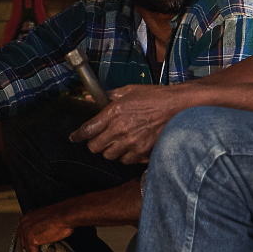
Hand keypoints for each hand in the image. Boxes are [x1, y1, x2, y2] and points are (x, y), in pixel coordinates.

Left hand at [17, 205, 75, 251]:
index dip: (29, 244)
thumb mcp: (47, 220)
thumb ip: (42, 227)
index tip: (35, 251)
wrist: (65, 215)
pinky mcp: (31, 240)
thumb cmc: (61, 215)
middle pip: (25, 244)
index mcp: (27, 218)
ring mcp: (26, 232)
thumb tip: (45, 236)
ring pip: (29, 251)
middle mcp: (24, 224)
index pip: (23, 235)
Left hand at [69, 84, 185, 163]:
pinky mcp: (143, 152)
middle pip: (95, 147)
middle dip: (94, 144)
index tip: (74, 138)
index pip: (87, 130)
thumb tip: (89, 97)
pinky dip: (125, 156)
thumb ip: (108, 96)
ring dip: (110, 150)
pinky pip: (126, 160)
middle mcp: (120, 129)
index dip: (77, 136)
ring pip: (110, 156)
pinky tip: (130, 148)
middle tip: (98, 140)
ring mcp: (131, 143)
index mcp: (114, 112)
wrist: (178, 107)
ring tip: (116, 143)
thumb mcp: (129, 90)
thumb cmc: (154, 96)